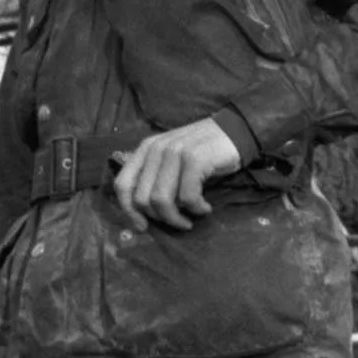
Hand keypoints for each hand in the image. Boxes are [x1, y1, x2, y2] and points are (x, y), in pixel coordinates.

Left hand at [111, 118, 240, 231]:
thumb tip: (142, 215)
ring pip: (161, 200)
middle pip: (141, 198)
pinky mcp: (194, 159)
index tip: (143, 226)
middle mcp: (156, 149)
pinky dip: (196, 209)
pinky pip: (187, 197)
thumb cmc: (203, 152)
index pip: (122, 184)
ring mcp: (175, 152)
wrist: (236, 130)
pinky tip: (205, 208)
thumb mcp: (171, 160)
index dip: (128, 210)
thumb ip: (155, 178)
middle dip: (158, 218)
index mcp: (145, 149)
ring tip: (190, 219)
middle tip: (177, 222)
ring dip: (176, 218)